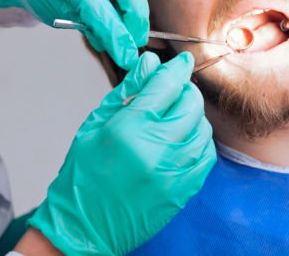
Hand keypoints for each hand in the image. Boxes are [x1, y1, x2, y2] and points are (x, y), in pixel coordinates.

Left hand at [0, 0, 147, 67]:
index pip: (97, 7)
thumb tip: (114, 43)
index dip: (115, 35)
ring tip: (132, 34)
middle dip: (136, 18)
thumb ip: (84, 24)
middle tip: (136, 42)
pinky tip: (128, 17)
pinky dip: (134, 0)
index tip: (127, 57)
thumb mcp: (53, 12)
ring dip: (138, 10)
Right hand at [28, 52, 215, 254]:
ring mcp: (172, 172)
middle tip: (174, 91)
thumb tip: (149, 63)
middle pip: (190, 104)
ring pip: (202, 129)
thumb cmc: (83, 175)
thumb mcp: (96, 123)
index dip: (176, 68)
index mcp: (128, 129)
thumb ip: (127, 90)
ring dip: (193, 116)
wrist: (83, 226)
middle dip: (185, 91)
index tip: (181, 62)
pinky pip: (205, 157)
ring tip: (176, 117)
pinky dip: (199, 142)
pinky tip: (184, 139)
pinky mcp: (181, 191)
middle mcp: (155, 149)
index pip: (166, 86)